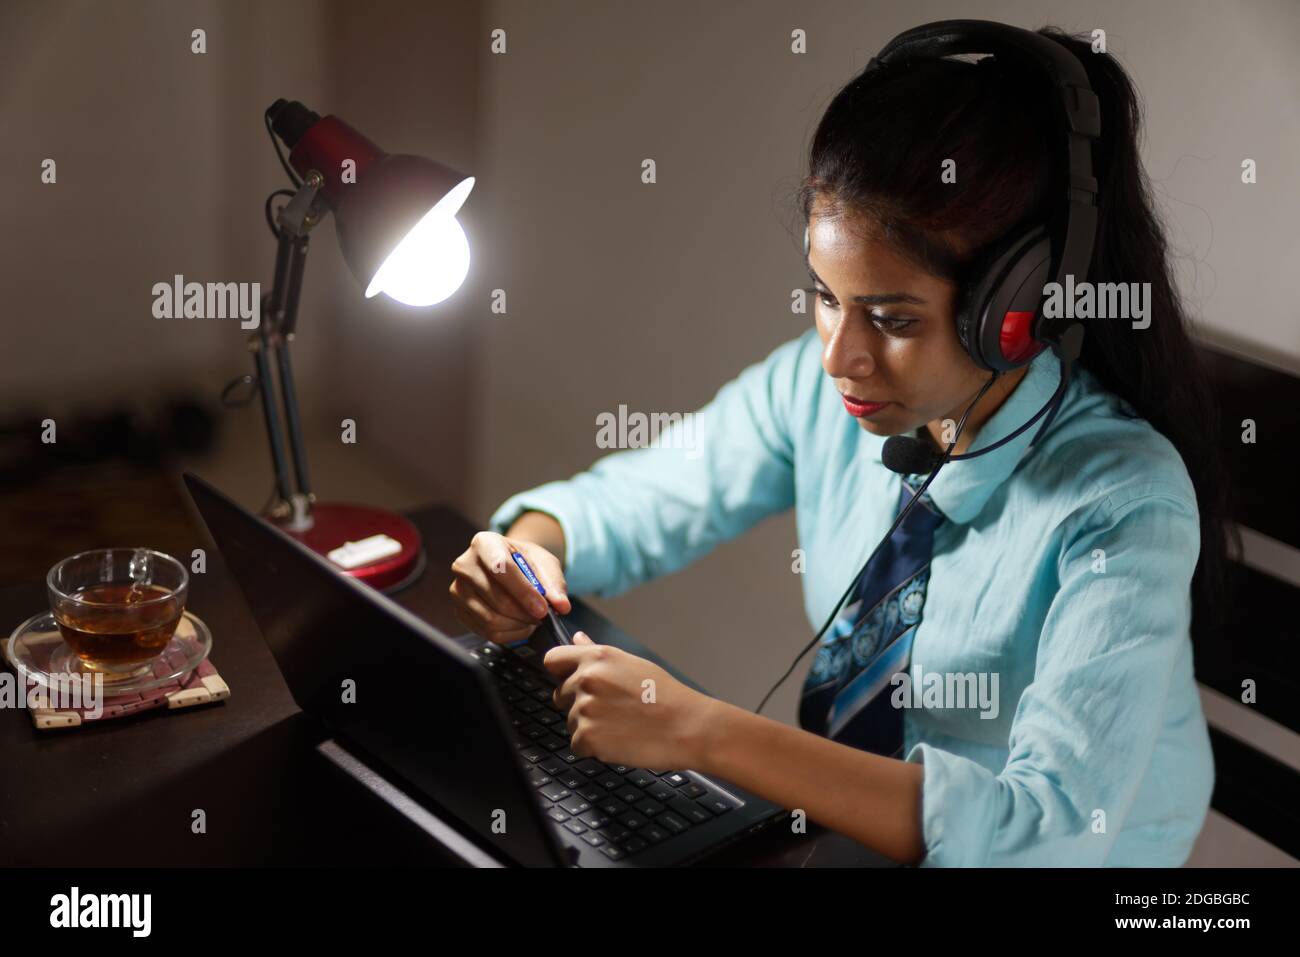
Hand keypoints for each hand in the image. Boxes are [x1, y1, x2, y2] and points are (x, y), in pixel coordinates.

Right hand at [448, 531, 570, 643]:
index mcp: (484, 543)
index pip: (500, 569)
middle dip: (525, 613)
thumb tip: (561, 605)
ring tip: (532, 618)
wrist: (507, 566)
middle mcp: (465, 565)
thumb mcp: (544, 563)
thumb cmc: (523, 561)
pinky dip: (509, 633)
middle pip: (496, 599)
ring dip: (519, 625)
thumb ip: (554, 583)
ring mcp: (458, 590)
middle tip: (543, 616)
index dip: (523, 592)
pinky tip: (520, 624)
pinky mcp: (459, 611)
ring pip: (491, 619)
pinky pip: (487, 632)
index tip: (543, 608)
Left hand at [543, 632, 717, 770]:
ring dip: (588, 726)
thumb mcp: (632, 664)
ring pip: (571, 721)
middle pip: (560, 694)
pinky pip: (577, 744)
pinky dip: (594, 747)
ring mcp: (585, 709)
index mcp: (597, 658)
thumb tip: (576, 639)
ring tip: (620, 724)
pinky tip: (618, 739)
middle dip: (578, 703)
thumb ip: (595, 652)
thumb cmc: (665, 696)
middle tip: (610, 709)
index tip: (568, 679)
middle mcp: (586, 680)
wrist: (687, 727)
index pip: (552, 659)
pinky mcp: (587, 737)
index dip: (560, 672)